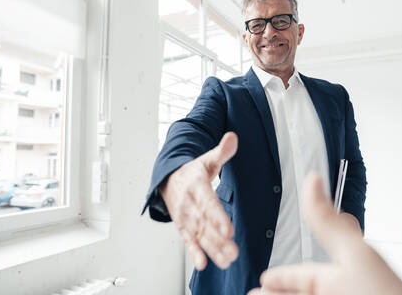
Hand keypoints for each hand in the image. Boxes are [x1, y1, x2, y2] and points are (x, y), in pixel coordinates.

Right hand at [160, 132, 238, 270]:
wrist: (167, 179)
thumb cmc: (192, 171)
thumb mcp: (207, 159)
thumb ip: (222, 151)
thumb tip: (233, 137)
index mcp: (195, 185)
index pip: (208, 202)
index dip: (217, 217)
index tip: (229, 230)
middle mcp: (189, 204)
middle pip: (204, 223)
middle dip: (218, 239)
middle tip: (233, 251)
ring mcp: (185, 217)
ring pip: (199, 235)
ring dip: (212, 249)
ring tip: (227, 260)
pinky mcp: (183, 227)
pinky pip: (189, 240)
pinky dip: (195, 252)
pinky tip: (203, 263)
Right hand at [248, 173, 401, 294]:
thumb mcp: (352, 255)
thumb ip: (326, 222)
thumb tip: (314, 179)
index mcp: (342, 275)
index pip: (304, 275)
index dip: (281, 277)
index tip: (265, 277)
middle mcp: (339, 290)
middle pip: (298, 292)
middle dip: (273, 292)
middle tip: (253, 293)